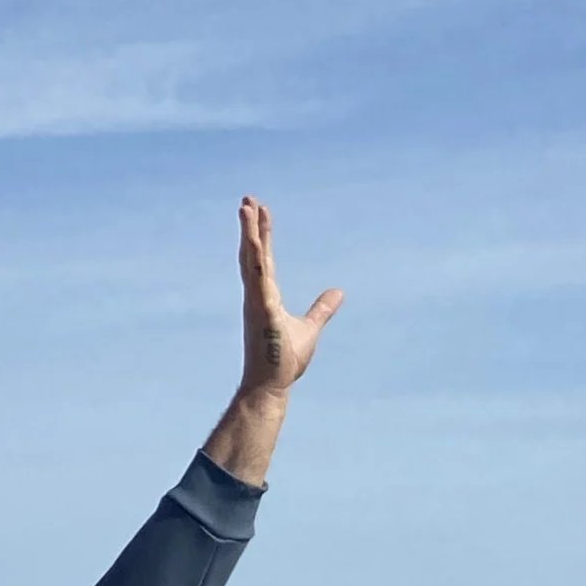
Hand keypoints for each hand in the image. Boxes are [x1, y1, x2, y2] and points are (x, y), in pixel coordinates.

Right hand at [239, 196, 342, 395]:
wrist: (271, 385)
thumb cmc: (285, 360)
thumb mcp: (310, 328)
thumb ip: (321, 308)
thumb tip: (338, 292)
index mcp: (266, 297)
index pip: (264, 259)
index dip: (261, 235)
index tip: (260, 211)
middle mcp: (257, 295)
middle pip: (253, 254)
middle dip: (250, 227)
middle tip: (247, 199)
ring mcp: (256, 302)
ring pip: (252, 261)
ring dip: (248, 235)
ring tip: (246, 209)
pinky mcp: (261, 311)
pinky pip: (258, 280)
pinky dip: (255, 260)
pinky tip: (254, 242)